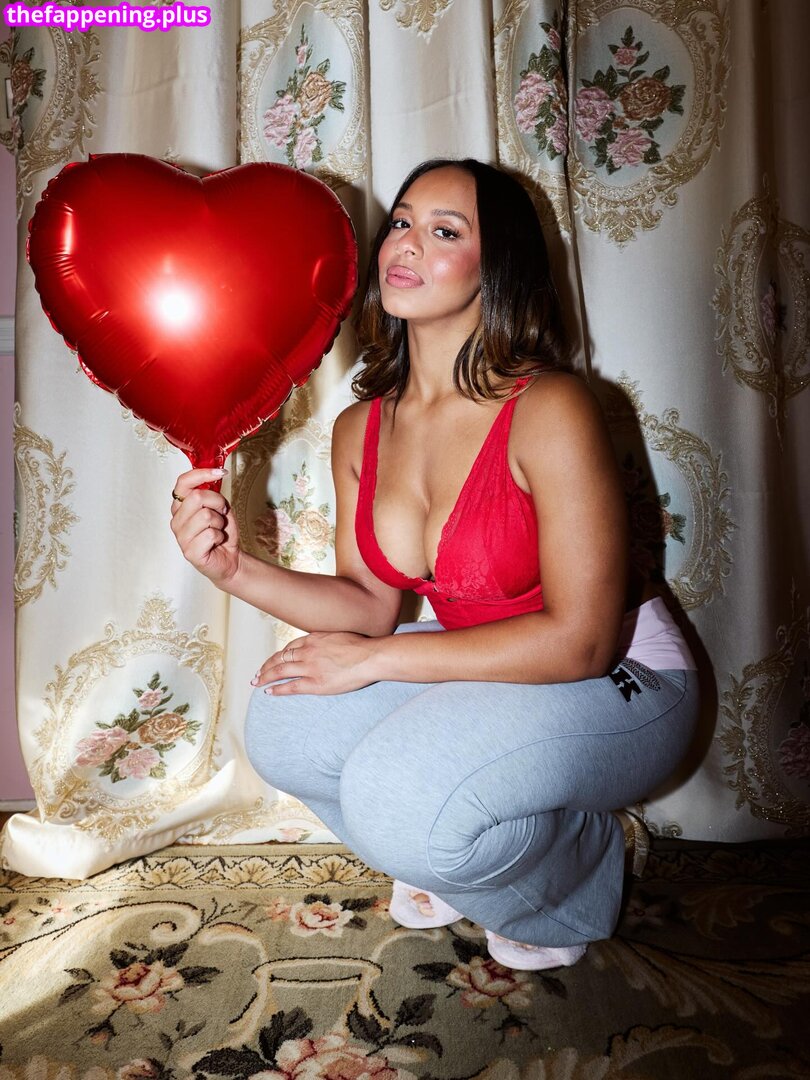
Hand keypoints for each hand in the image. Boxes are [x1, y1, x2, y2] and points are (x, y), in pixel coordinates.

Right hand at [170, 468, 240, 585]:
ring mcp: (180, 536)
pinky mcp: (189, 552)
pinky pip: (210, 534)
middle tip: (221, 513)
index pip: (183, 482)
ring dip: (219, 522)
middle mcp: (176, 520)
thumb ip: (212, 493)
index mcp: (180, 506)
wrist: (229, 559)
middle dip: (217, 502)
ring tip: (218, 530)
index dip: (201, 474)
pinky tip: (216, 542)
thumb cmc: (221, 532)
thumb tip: (214, 475)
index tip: (220, 472)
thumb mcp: (219, 507)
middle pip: (197, 497)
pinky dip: (220, 536)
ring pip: (205, 516)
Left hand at [252, 632, 378, 695]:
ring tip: (257, 682)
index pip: (290, 647)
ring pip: (280, 671)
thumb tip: (325, 646)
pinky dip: (277, 689)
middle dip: (266, 666)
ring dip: (265, 677)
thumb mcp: (340, 636)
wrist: (370, 656)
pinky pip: (290, 686)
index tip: (273, 660)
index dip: (279, 655)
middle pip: (280, 658)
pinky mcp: (315, 683)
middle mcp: (307, 651)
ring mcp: (310, 667)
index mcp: (314, 638)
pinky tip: (269, 692)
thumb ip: (327, 641)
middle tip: (257, 673)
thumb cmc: (361, 646)